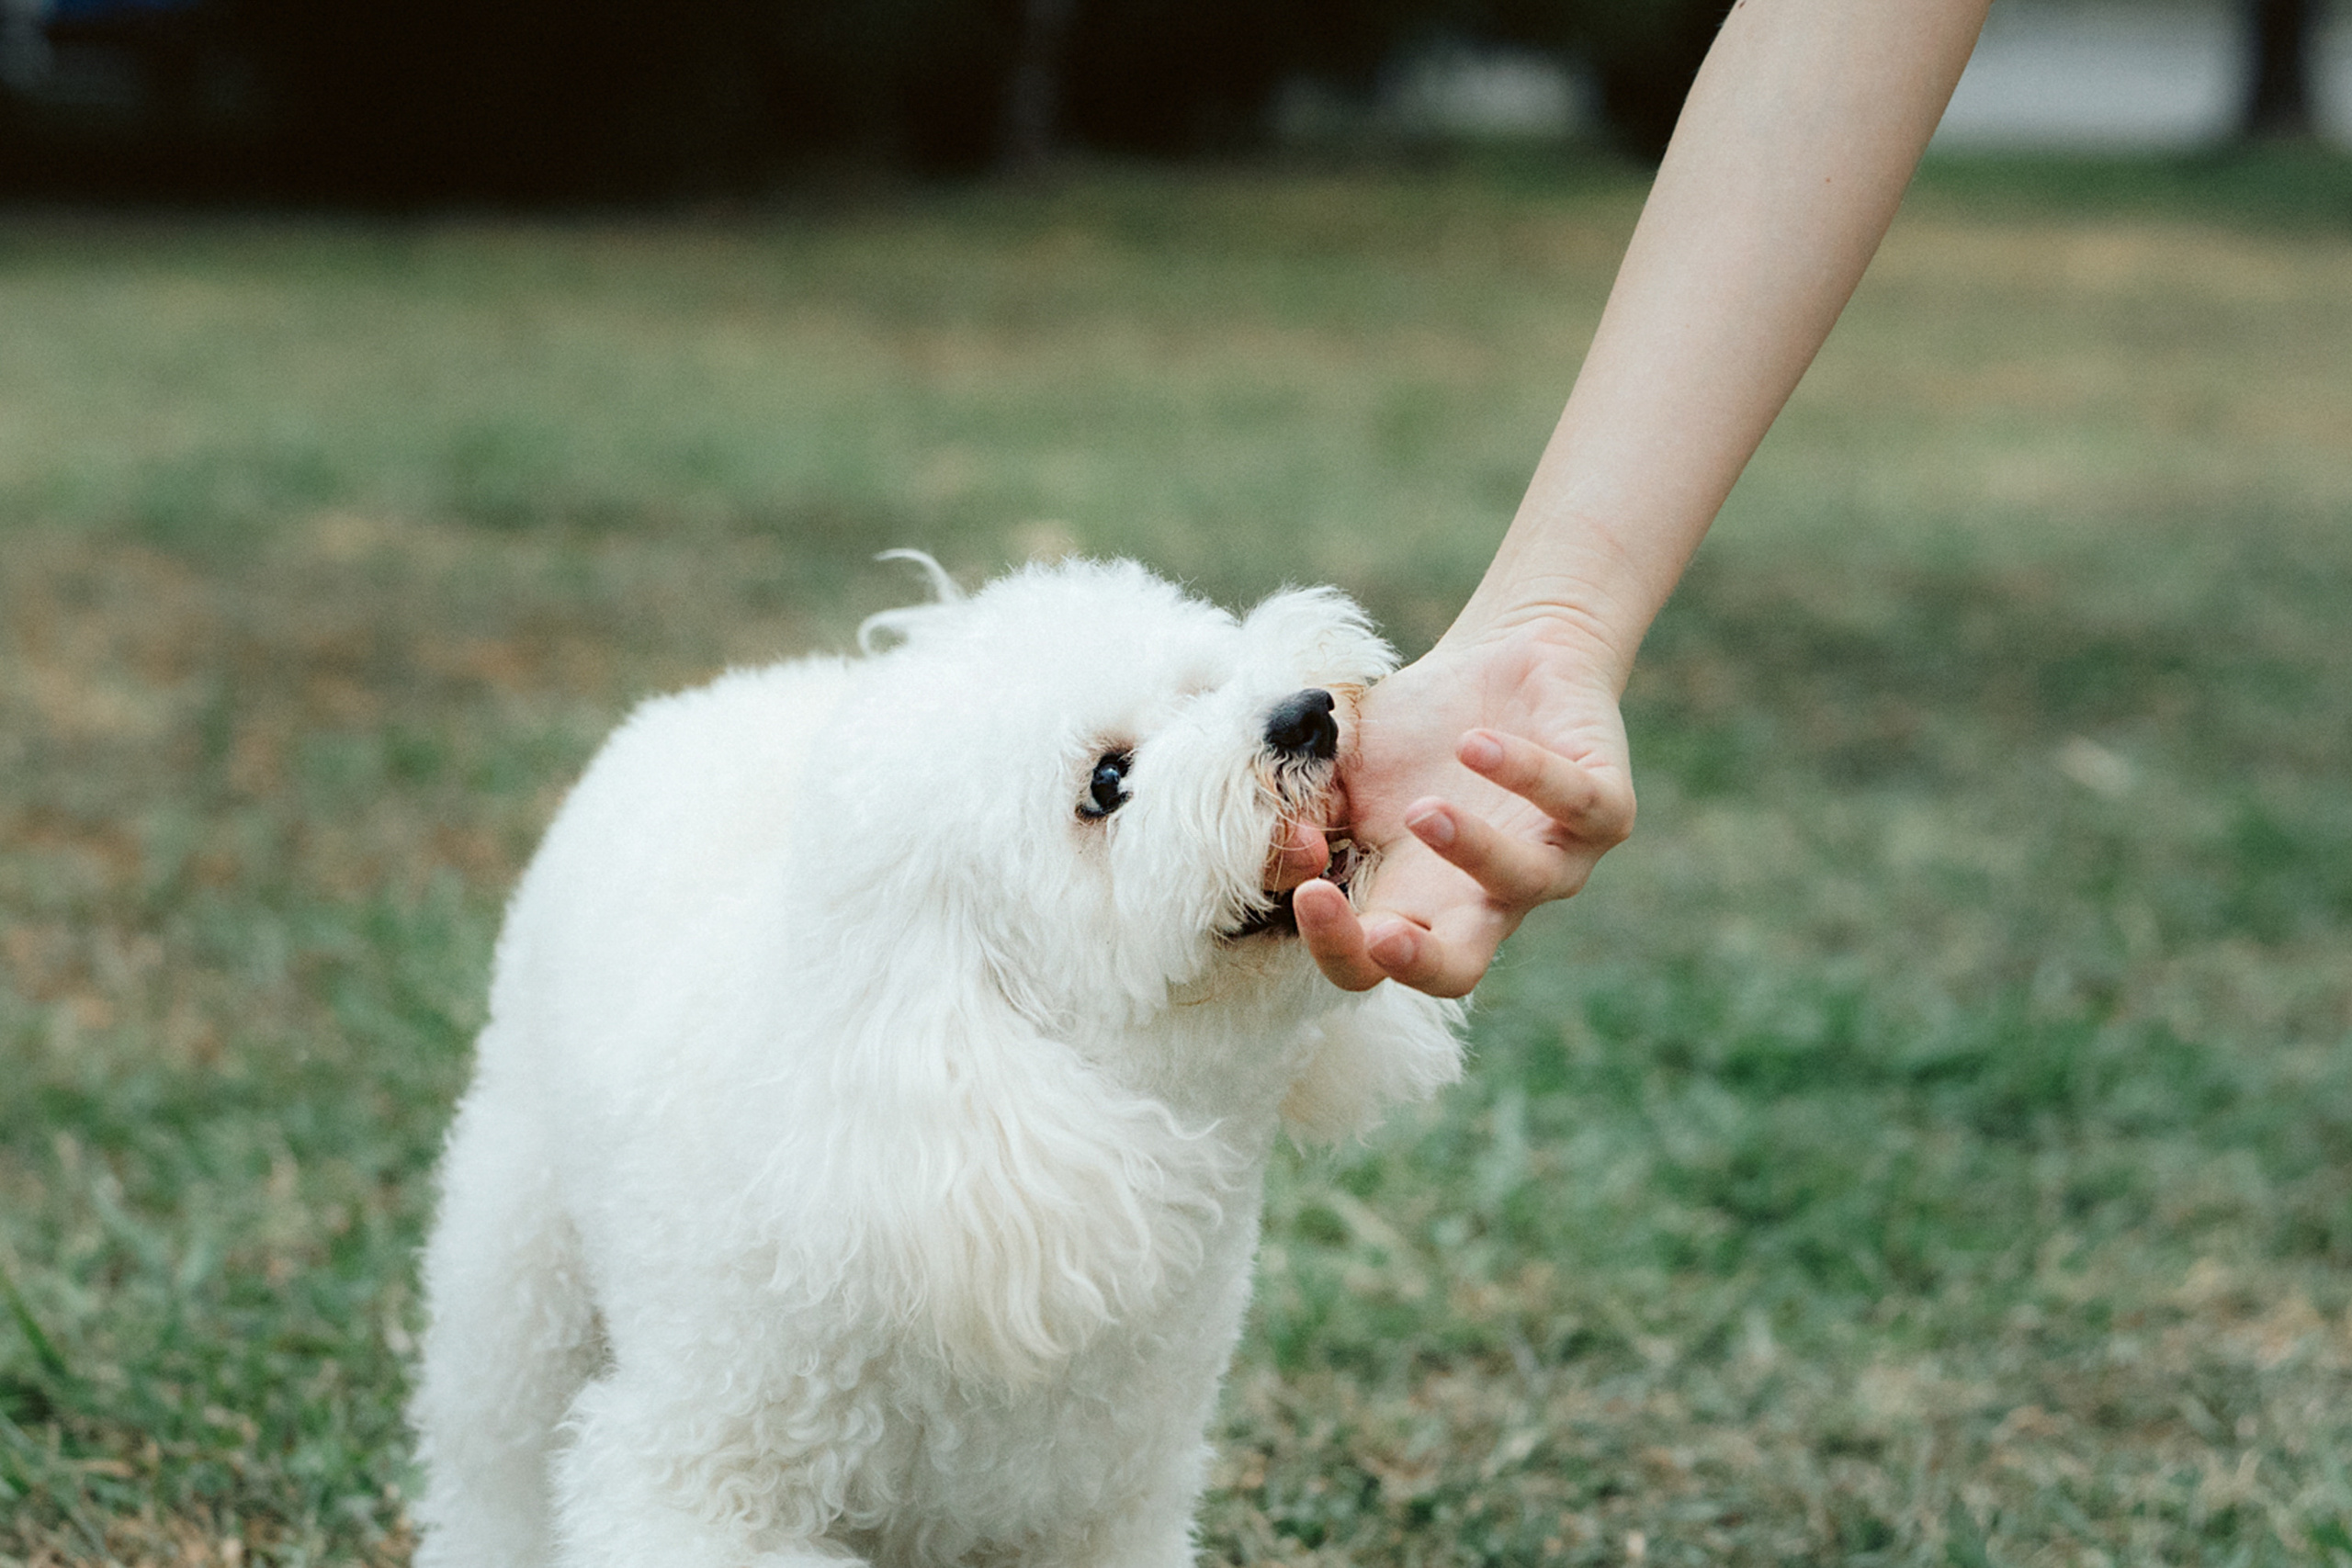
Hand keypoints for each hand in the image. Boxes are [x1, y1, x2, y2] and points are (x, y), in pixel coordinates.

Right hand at [1285, 618, 1636, 996]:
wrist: (1507, 657)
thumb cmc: (1416, 727)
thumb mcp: (1342, 766)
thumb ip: (1305, 805)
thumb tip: (1296, 841)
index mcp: (1411, 901)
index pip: (1367, 963)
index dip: (1336, 945)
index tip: (1308, 888)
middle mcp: (1483, 898)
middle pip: (1456, 971)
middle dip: (1418, 964)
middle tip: (1381, 936)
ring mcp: (1551, 858)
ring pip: (1522, 882)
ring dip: (1469, 852)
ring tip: (1423, 810)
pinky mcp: (1604, 808)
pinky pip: (1577, 805)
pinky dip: (1526, 776)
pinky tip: (1476, 744)